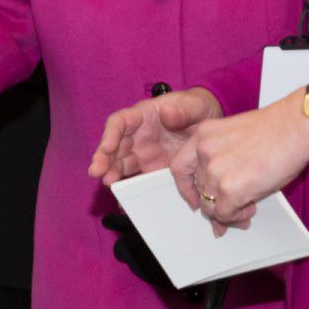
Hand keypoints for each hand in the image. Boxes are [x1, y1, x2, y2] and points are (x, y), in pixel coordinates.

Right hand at [89, 87, 220, 186]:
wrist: (210, 126)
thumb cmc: (198, 108)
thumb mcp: (195, 105)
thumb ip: (183, 110)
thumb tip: (166, 113)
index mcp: (142, 116)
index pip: (119, 122)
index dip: (110, 134)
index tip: (107, 146)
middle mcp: (137, 136)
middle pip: (114, 146)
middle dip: (104, 159)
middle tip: (97, 173)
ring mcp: (143, 155)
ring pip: (121, 165)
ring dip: (112, 175)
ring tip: (109, 186)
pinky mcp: (152, 171)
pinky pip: (138, 181)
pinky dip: (130, 192)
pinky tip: (125, 203)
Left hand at [170, 90, 308, 234]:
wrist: (294, 129)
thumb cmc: (274, 131)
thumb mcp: (234, 138)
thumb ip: (220, 160)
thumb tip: (219, 192)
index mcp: (202, 136)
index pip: (179, 168)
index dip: (186, 188)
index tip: (195, 199)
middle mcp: (203, 152)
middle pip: (199, 189)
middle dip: (214, 204)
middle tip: (231, 211)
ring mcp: (215, 171)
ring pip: (210, 205)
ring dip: (228, 211)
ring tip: (246, 208)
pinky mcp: (230, 189)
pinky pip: (225, 213)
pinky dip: (237, 216)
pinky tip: (250, 207)